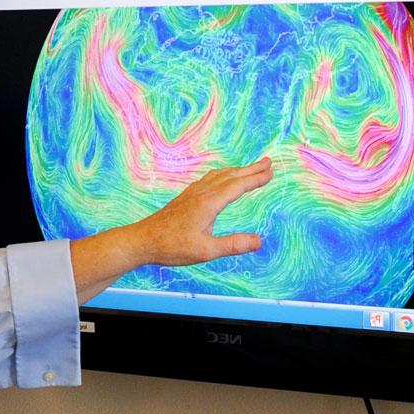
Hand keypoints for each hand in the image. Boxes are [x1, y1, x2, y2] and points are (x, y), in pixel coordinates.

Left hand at [133, 157, 273, 265]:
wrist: (143, 240)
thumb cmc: (172, 247)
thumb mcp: (206, 251)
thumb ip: (233, 245)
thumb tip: (258, 241)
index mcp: (209, 203)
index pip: (238, 186)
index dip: (255, 179)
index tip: (270, 172)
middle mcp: (201, 194)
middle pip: (231, 176)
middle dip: (251, 169)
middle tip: (268, 162)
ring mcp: (192, 194)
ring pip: (219, 176)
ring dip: (237, 171)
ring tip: (250, 169)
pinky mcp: (186, 197)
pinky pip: (209, 179)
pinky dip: (223, 175)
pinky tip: (221, 179)